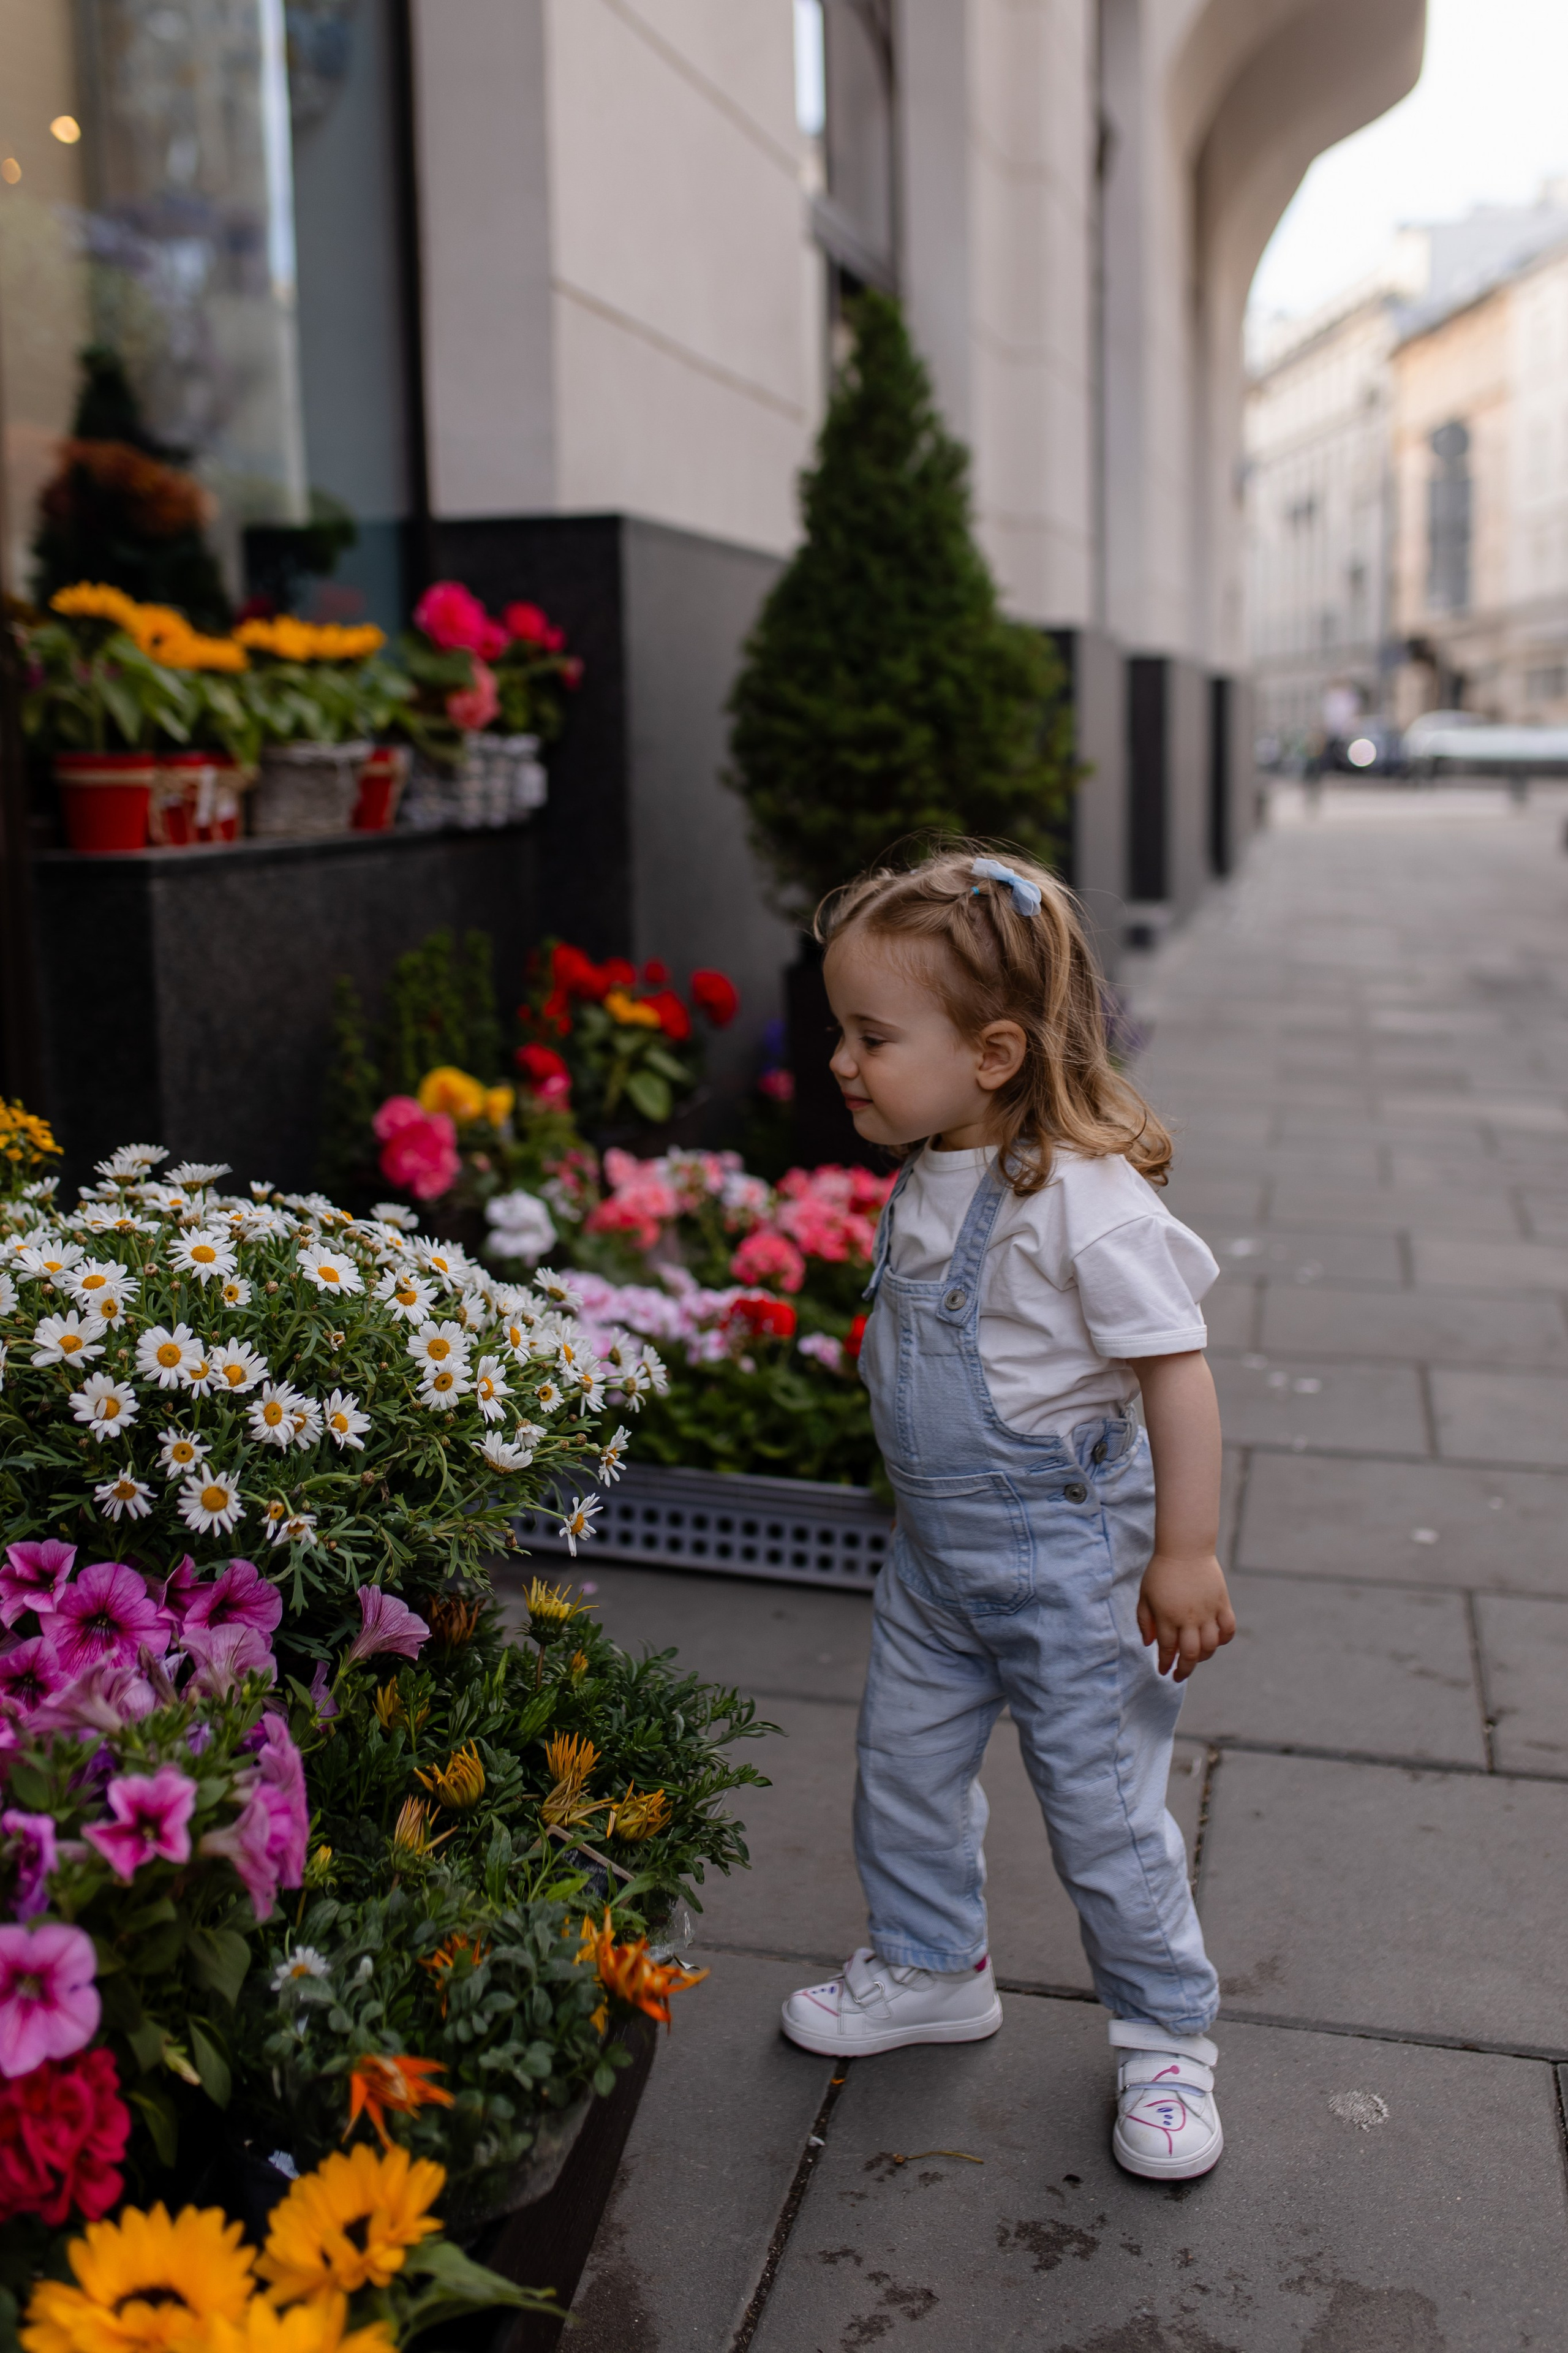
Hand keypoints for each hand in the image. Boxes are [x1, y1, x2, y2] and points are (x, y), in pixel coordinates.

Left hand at [1136, 1551, 1236, 1681]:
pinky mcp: (1222, 1603)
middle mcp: (1189, 1618)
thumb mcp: (1144, 1596)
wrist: (1185, 1548)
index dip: (1165, 1663)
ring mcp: (1208, 1612)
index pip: (1167, 1649)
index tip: (1164, 1671)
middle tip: (1179, 1676)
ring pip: (1210, 1646)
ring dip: (1203, 1657)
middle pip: (1190, 1654)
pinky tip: (1215, 1642)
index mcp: (1167, 1617)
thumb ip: (1145, 1621)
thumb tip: (1149, 1644)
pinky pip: (1228, 1629)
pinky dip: (1223, 1639)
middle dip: (1184, 1670)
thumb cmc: (1161, 1572)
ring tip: (1195, 1658)